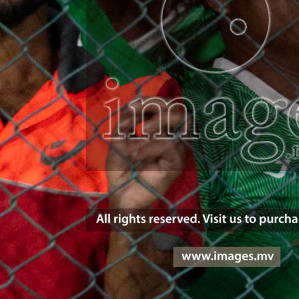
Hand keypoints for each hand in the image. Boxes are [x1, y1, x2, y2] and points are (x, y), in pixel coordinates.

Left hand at [106, 96, 187, 210]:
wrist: (123, 196)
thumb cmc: (122, 170)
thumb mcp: (119, 139)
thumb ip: (127, 121)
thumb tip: (133, 105)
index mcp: (160, 131)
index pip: (165, 106)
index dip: (150, 101)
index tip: (131, 107)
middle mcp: (171, 138)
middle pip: (177, 108)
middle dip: (156, 105)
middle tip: (137, 114)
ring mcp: (176, 150)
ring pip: (179, 121)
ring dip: (157, 121)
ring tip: (142, 132)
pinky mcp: (176, 163)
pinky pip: (169, 144)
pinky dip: (150, 146)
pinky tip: (137, 155)